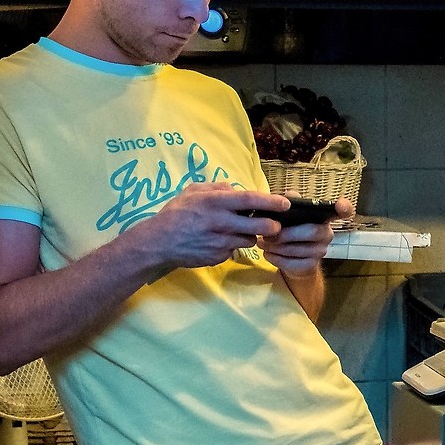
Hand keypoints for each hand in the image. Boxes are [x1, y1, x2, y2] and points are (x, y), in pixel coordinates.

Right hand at [131, 183, 281, 271]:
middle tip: (274, 224)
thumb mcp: (193, 192)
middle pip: (262, 227)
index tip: (286, 203)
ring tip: (235, 230)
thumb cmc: (176, 213)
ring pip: (251, 240)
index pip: (251, 200)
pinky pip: (235, 250)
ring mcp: (221, 242)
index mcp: (215, 203)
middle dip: (273, 226)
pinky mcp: (219, 257)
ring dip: (250, 235)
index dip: (272, 202)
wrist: (158, 242)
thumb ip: (218, 188)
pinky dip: (233, 245)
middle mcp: (221, 223)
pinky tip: (219, 241)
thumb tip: (237, 189)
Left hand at [259, 196, 348, 275]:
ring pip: (298, 249)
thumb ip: (290, 202)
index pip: (343, 211)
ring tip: (262, 242)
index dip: (345, 207)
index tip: (340, 205)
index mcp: (324, 218)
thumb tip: (289, 196)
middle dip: (287, 233)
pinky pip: (291, 262)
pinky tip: (268, 253)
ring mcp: (321, 251)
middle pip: (312, 231)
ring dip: (276, 247)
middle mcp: (327, 234)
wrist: (292, 260)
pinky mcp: (311, 265)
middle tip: (268, 234)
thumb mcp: (289, 214)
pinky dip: (275, 258)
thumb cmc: (291, 230)